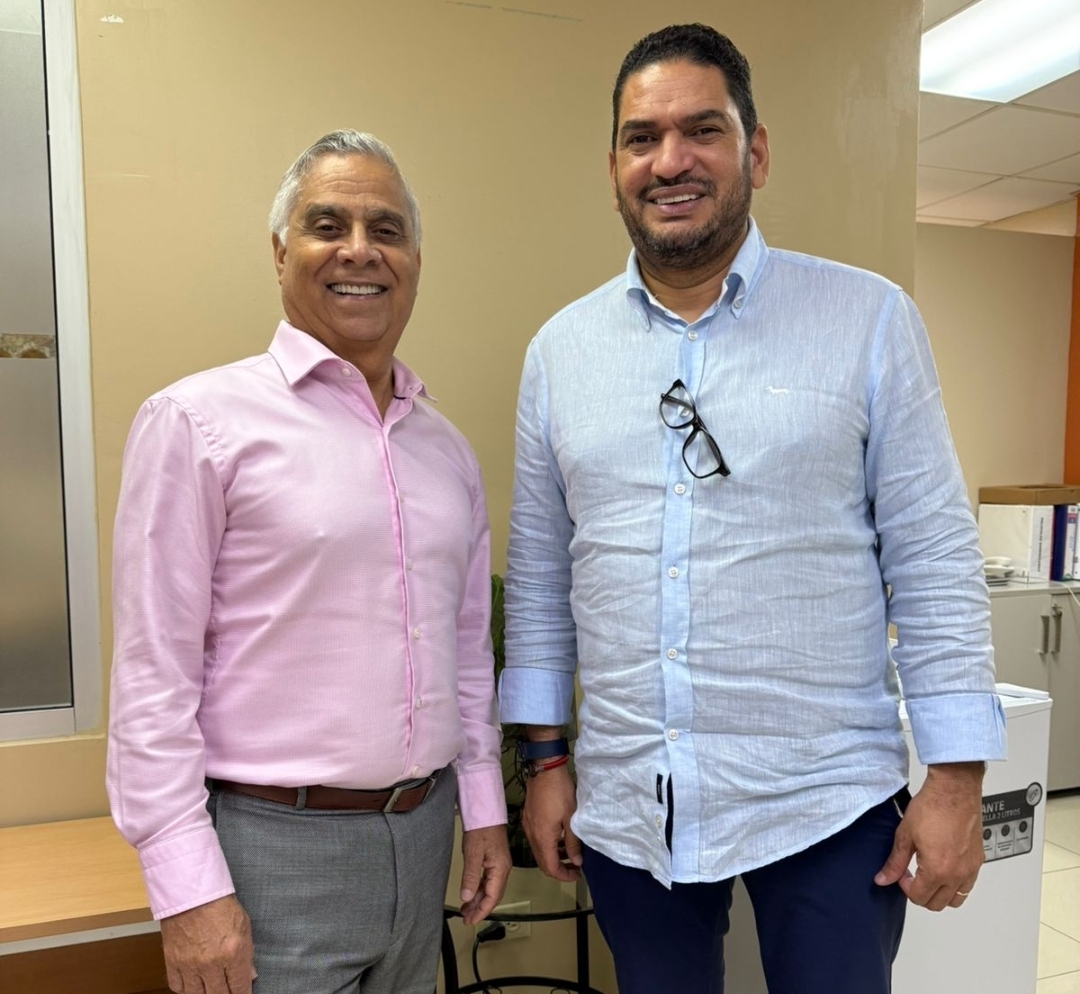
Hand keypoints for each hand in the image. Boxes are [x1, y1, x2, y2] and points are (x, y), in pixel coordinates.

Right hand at [160, 894, 254, 992]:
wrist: (192, 891)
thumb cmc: (219, 903)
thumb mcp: (243, 925)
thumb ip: (247, 952)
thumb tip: (250, 975)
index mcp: (233, 952)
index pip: (240, 988)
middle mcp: (211, 963)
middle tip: (228, 990)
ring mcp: (190, 964)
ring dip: (206, 993)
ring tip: (211, 987)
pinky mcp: (172, 961)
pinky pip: (177, 986)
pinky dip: (186, 987)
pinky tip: (193, 982)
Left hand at [459, 824, 511, 924]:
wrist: (485, 811)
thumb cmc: (482, 828)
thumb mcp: (473, 853)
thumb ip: (470, 877)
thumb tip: (467, 897)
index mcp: (500, 869)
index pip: (493, 897)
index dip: (482, 911)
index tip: (471, 920)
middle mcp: (502, 869)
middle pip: (493, 895)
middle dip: (480, 909)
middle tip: (466, 918)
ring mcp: (499, 864)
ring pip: (490, 889)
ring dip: (479, 900)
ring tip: (466, 909)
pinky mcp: (494, 860)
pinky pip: (488, 880)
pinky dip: (479, 890)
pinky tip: (471, 893)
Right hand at [522, 765, 581, 881]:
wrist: (544, 770)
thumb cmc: (560, 792)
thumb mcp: (571, 818)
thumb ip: (573, 843)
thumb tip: (577, 861)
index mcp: (543, 838)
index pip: (551, 868)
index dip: (564, 875)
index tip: (577, 874)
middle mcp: (532, 835)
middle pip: (542, 862)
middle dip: (559, 868)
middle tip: (575, 867)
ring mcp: (528, 826)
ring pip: (539, 851)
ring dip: (553, 856)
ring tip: (569, 853)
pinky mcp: (528, 818)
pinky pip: (536, 839)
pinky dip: (547, 845)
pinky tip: (559, 838)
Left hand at [875, 762, 984, 910]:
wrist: (953, 791)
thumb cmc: (932, 807)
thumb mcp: (905, 835)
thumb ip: (895, 861)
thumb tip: (884, 878)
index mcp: (938, 870)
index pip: (919, 897)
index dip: (905, 888)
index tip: (901, 875)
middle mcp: (957, 874)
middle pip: (938, 903)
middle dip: (921, 894)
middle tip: (912, 877)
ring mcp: (970, 868)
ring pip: (956, 899)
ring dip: (941, 894)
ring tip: (928, 877)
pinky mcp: (978, 860)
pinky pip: (968, 885)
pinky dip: (956, 885)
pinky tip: (944, 870)